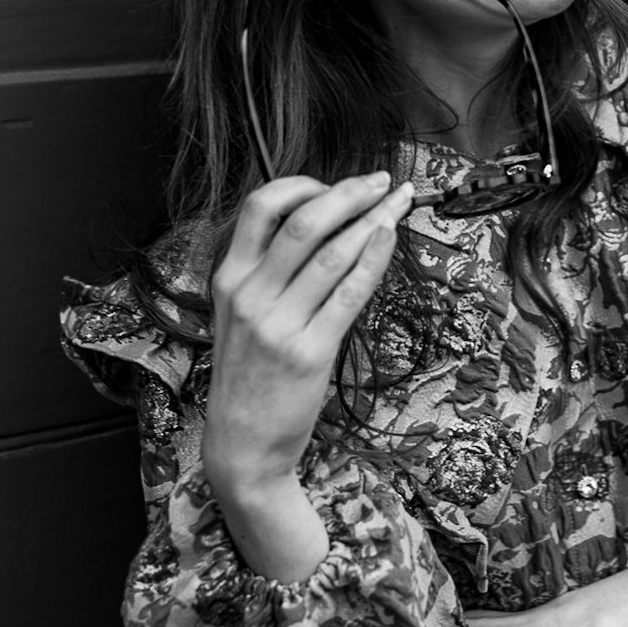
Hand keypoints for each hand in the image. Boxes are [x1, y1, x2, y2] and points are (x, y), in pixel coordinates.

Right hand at [201, 171, 413, 579]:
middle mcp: (250, 295)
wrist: (242, 445)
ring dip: (374, 220)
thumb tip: (323, 221)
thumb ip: (268, 270)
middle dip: (351, 192)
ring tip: (398, 204)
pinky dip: (374, 259)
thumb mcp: (241, 315)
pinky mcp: (310, 351)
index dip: (303, 184)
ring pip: (334, 253)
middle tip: (382, 181)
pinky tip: (390, 239)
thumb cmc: (249, 374)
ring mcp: (279, 324)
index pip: (260, 206)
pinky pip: (350, 292)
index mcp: (229, 279)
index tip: (336, 183)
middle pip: (305, 221)